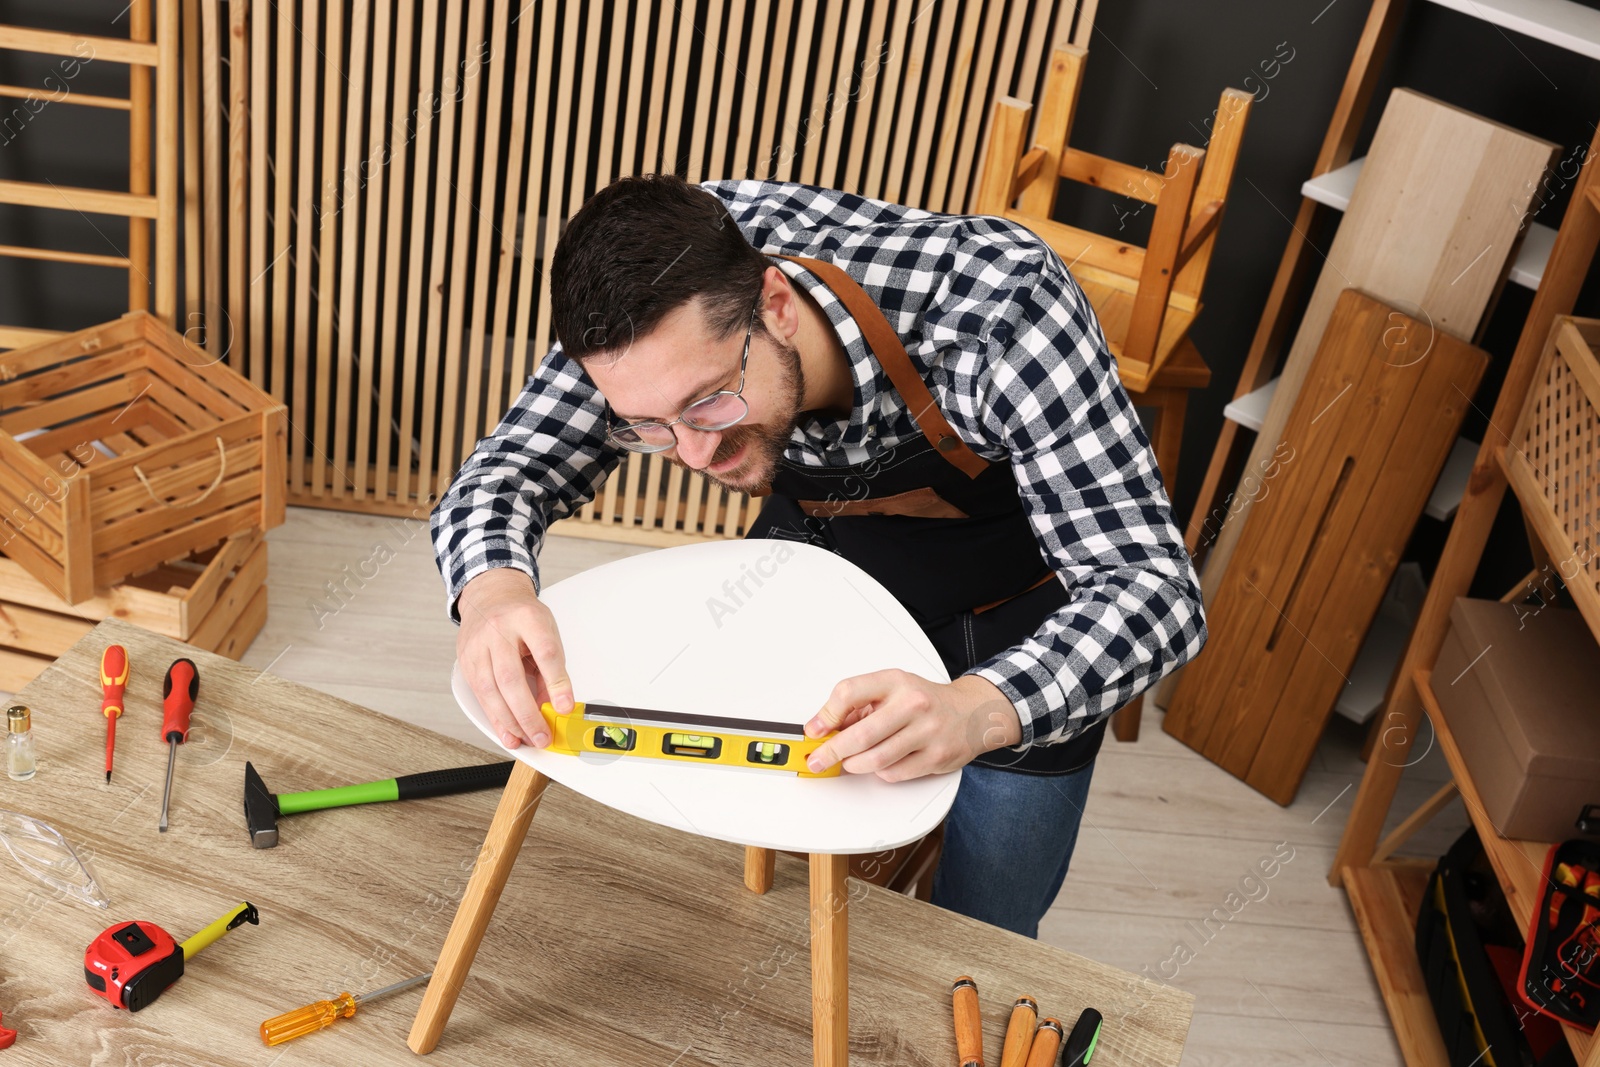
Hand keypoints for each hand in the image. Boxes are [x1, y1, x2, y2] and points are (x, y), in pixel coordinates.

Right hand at [455, 568, 574, 748]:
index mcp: (527, 617)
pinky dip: (495, 719)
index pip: (545, 651)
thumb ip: (551, 666)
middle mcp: (499, 630)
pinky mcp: (466, 661)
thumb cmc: (522, 616)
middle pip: (511, 677)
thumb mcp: (546, 631)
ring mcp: (478, 645)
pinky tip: (507, 733)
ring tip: (527, 739)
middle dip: (527, 713)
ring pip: (490, 690)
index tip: (565, 706)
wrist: (491, 596)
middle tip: (542, 735)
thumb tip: (555, 704)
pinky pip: (479, 695)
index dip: (556, 682)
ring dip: (509, 721)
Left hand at [801, 671, 1021, 780]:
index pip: (849, 692)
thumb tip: (824, 727)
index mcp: (896, 682)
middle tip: (819, 759)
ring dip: (854, 765)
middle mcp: (913, 704)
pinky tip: (881, 763)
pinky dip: (880, 772)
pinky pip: (894, 773)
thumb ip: (860, 704)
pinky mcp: (935, 757)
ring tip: (849, 762)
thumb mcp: (893, 688)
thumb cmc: (926, 700)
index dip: (826, 715)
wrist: (973, 712)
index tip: (815, 730)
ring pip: (875, 759)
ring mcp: (926, 732)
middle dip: (832, 751)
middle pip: (860, 734)